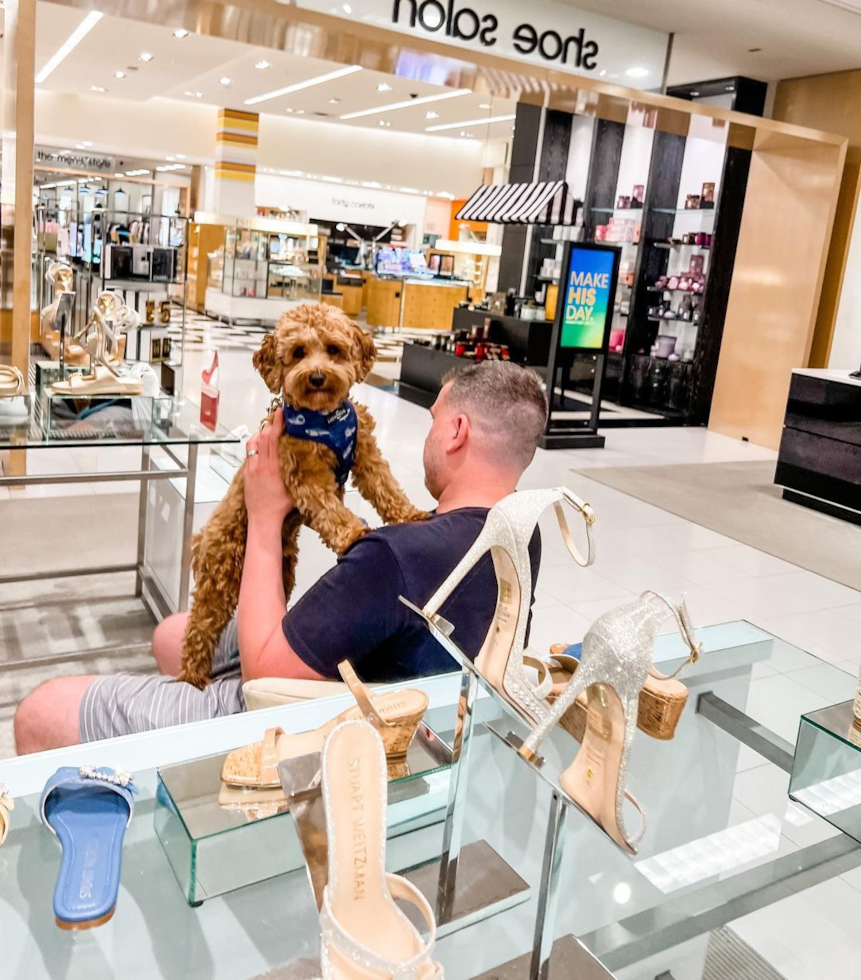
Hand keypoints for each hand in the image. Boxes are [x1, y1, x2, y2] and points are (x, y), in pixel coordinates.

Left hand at [243, 407, 294, 525]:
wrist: (263, 519)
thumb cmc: (281, 507)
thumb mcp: (295, 488)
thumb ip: (300, 473)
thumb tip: (312, 463)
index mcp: (274, 467)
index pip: (273, 439)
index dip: (276, 423)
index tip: (280, 413)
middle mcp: (260, 465)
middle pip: (262, 437)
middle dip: (269, 424)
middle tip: (277, 417)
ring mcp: (251, 468)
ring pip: (253, 443)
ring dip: (260, 434)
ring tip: (268, 432)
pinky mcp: (246, 473)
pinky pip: (250, 454)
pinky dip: (256, 447)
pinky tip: (263, 449)